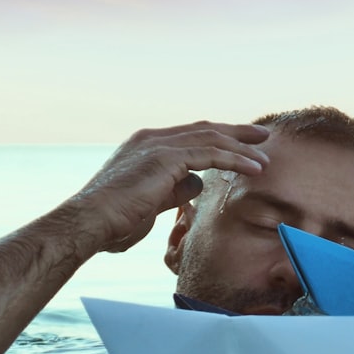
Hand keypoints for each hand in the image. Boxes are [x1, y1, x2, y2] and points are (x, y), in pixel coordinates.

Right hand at [70, 122, 270, 253]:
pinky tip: (254, 169)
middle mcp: (151, 139)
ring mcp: (158, 145)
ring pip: (212, 139)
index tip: (242, 144)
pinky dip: (236, 160)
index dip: (219, 138)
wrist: (88, 223)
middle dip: (236, 133)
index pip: (190, 136)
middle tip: (262, 136)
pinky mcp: (166, 158)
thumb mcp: (151, 203)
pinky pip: (211, 154)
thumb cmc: (113, 222)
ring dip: (242, 148)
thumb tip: (195, 184)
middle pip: (204, 129)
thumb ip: (173, 190)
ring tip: (265, 158)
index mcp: (145, 146)